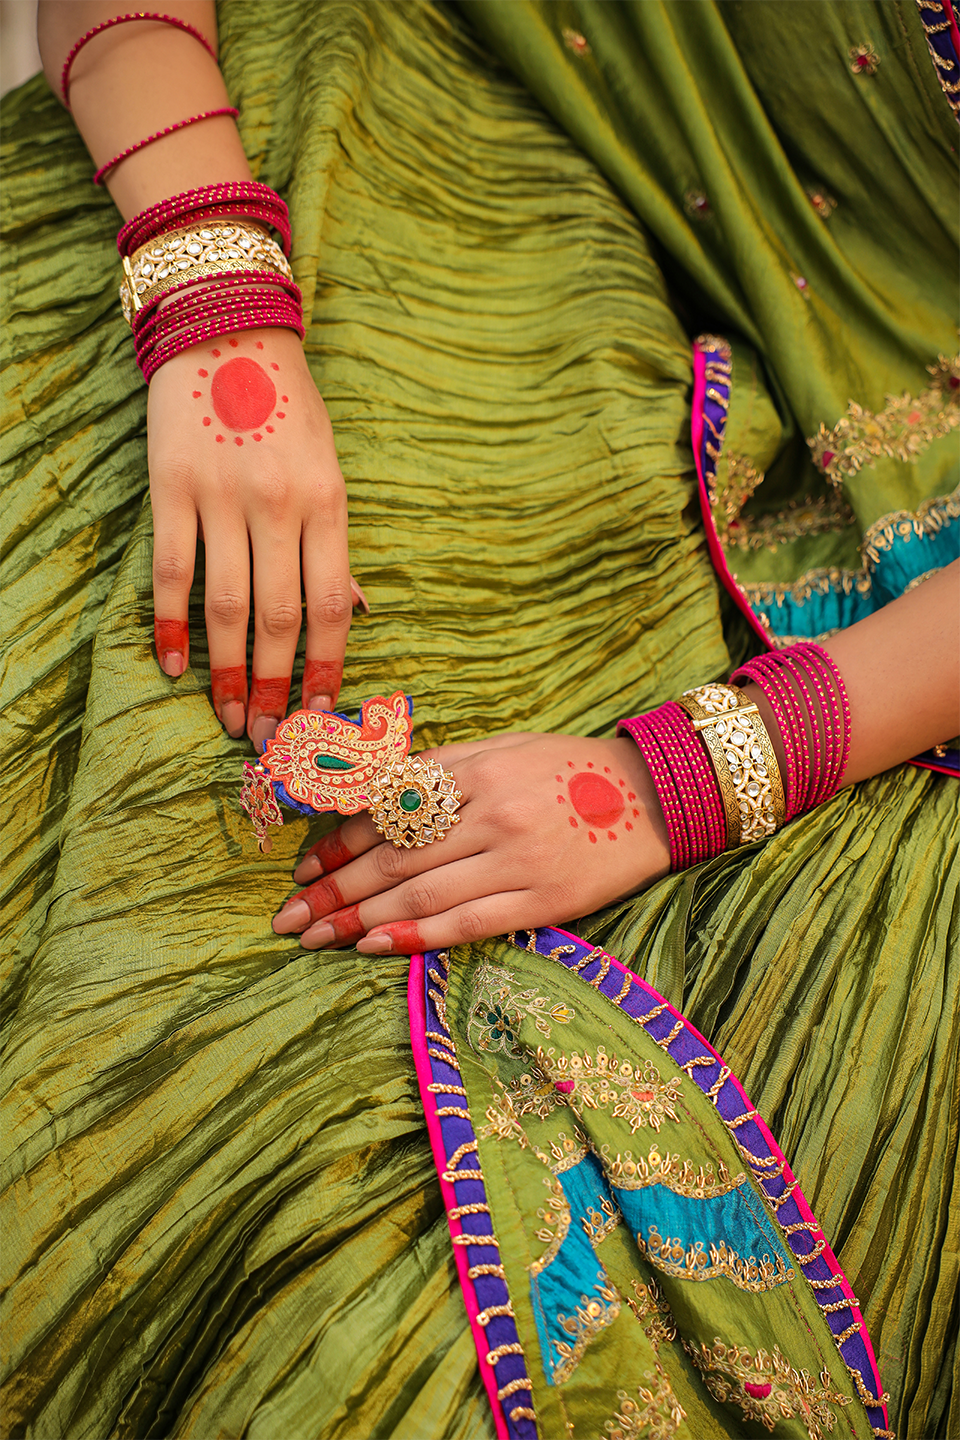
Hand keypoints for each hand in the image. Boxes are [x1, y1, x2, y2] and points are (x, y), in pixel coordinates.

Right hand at [148, 326, 363, 745]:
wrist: (225, 328)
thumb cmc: (288, 408)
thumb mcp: (331, 467)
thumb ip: (336, 542)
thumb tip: (356, 612)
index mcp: (329, 503)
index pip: (333, 604)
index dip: (328, 666)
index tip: (323, 715)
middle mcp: (279, 505)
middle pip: (280, 617)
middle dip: (278, 685)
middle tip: (271, 736)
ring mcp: (222, 497)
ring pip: (226, 605)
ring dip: (228, 671)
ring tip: (231, 716)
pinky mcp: (172, 488)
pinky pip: (170, 570)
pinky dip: (169, 623)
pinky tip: (171, 665)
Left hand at [272, 732, 670, 952]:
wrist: (656, 794)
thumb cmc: (569, 769)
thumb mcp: (503, 747)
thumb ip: (440, 770)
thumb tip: (370, 797)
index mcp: (475, 770)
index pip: (387, 813)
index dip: (337, 844)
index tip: (302, 869)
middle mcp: (489, 813)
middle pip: (391, 861)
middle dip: (331, 891)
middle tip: (287, 918)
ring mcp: (517, 859)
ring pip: (419, 896)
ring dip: (358, 920)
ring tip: (316, 938)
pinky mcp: (543, 899)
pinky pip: (467, 924)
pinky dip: (415, 939)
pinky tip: (374, 947)